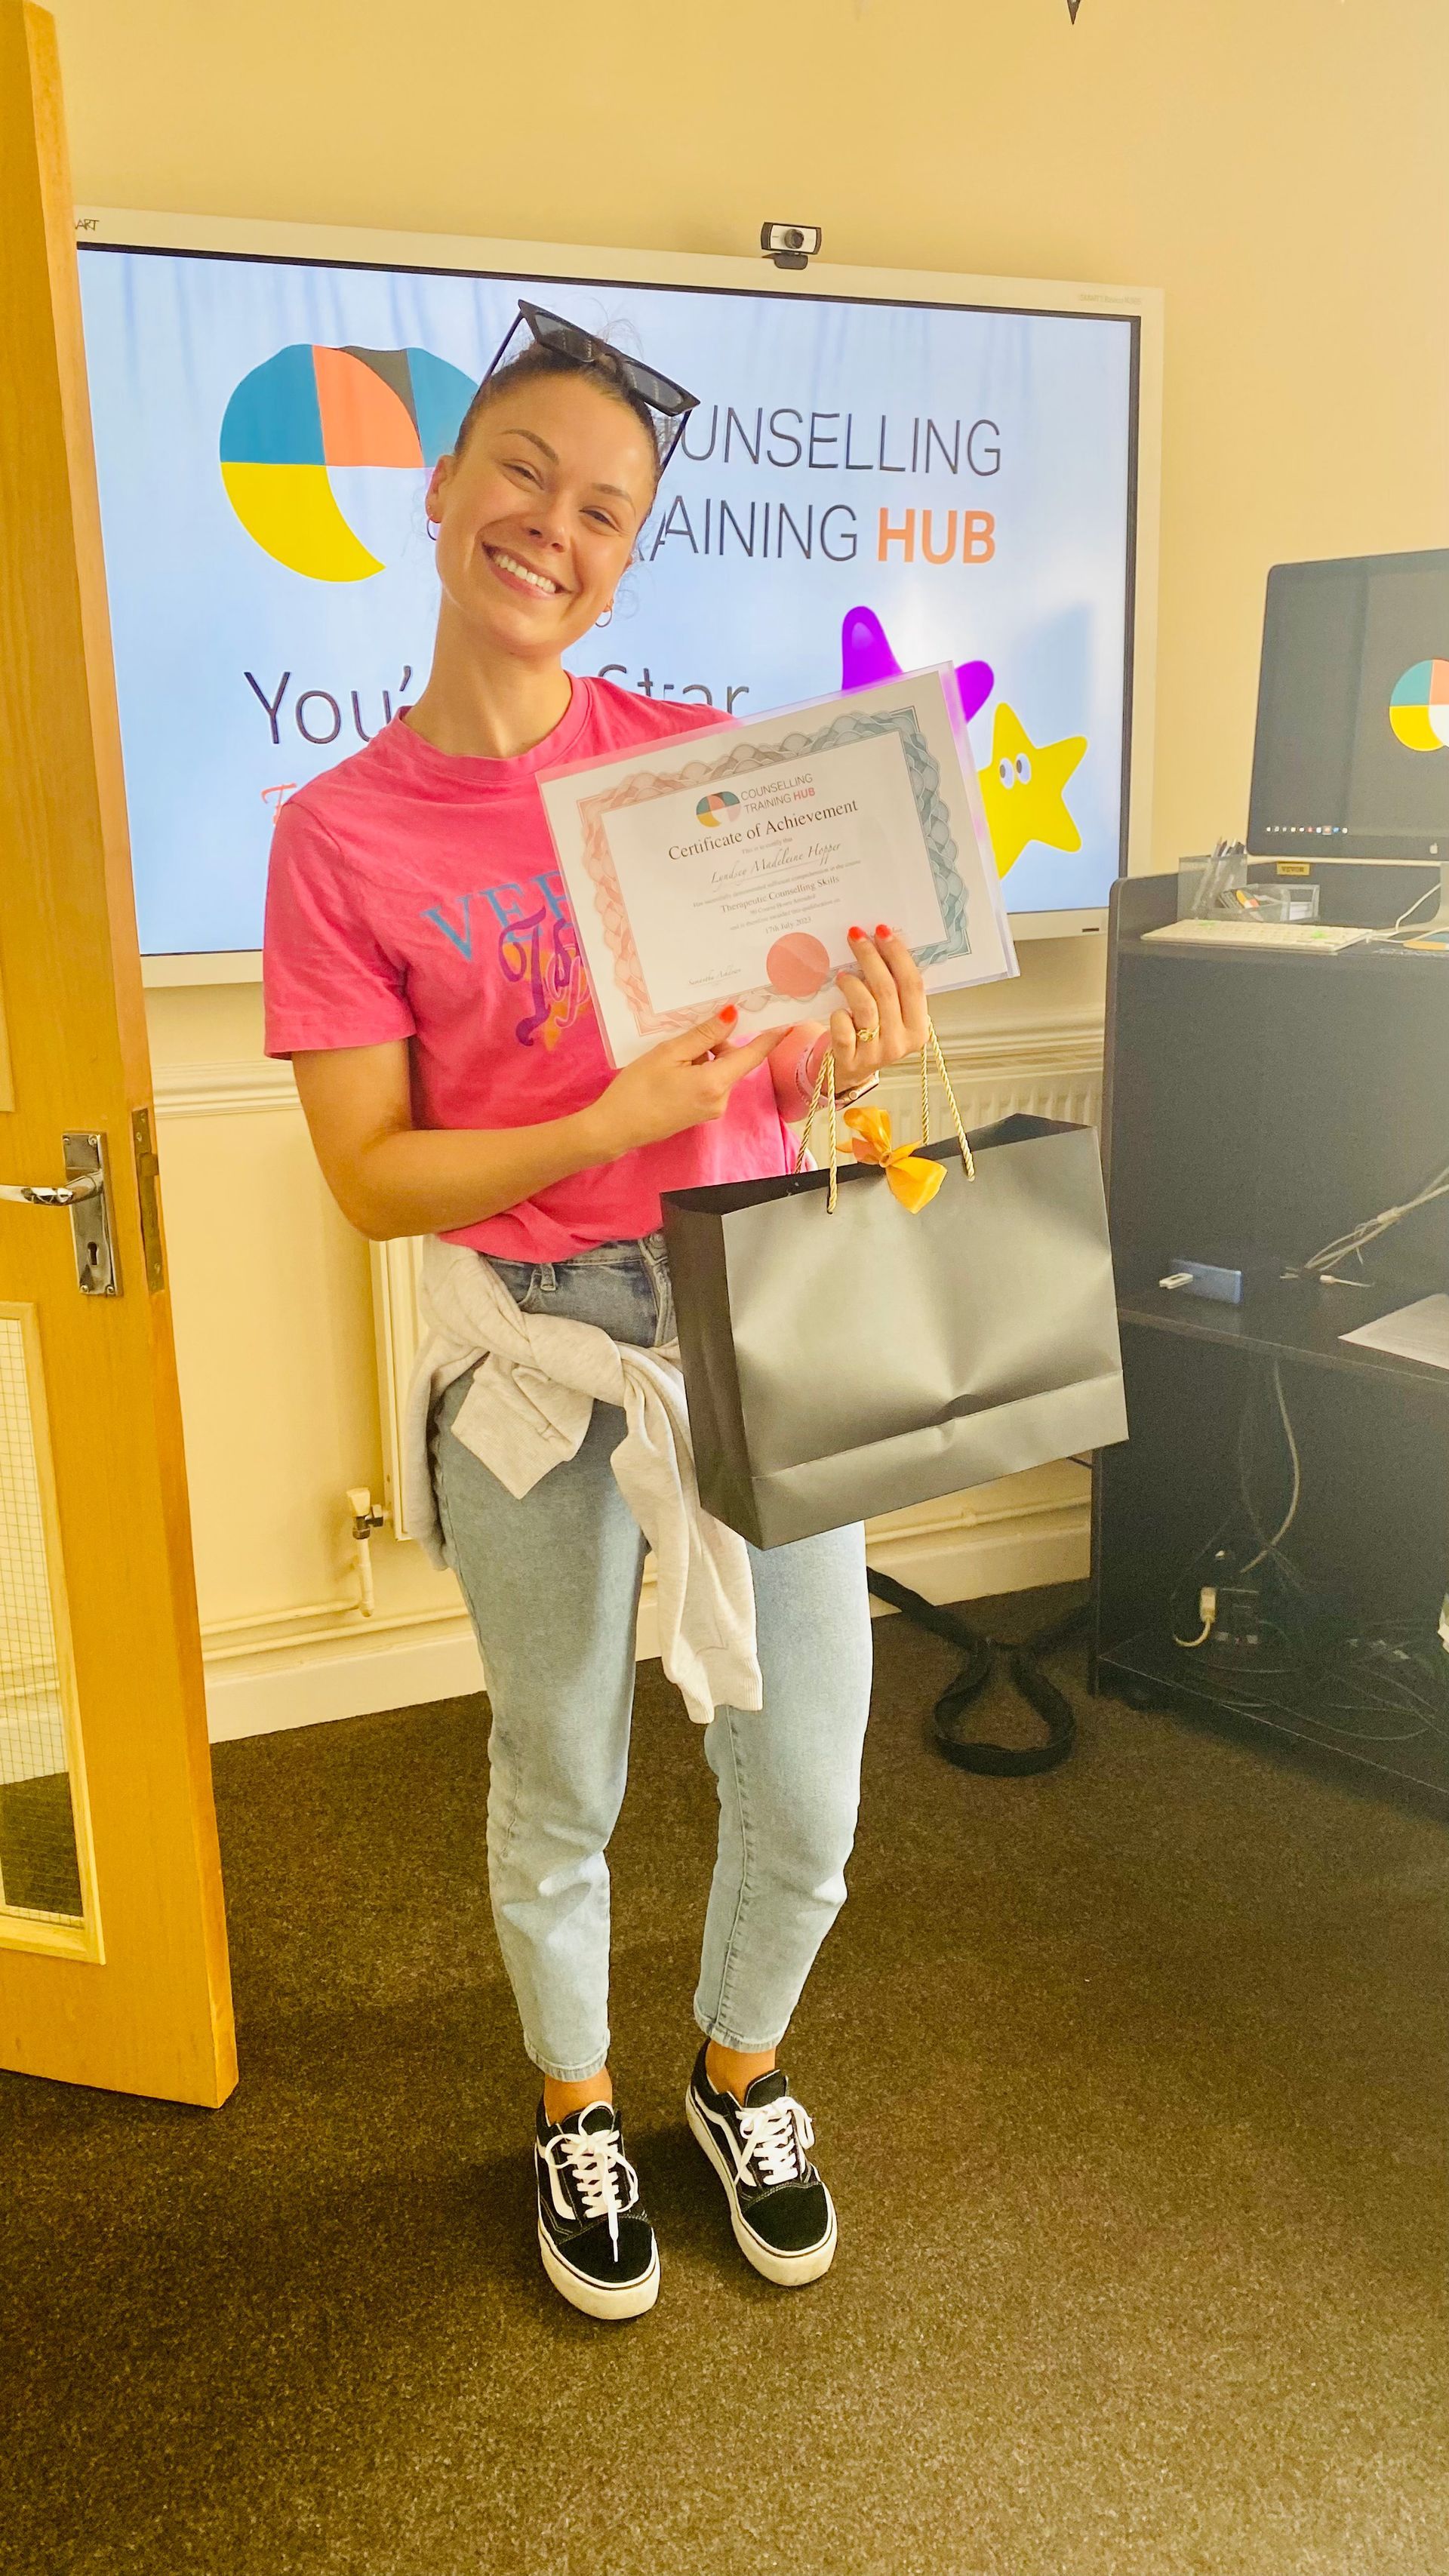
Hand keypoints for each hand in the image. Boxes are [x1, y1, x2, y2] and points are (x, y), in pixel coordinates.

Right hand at [584, 1006, 790, 1160]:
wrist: (615, 1128)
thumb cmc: (637, 1089)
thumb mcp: (669, 1054)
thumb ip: (704, 1035)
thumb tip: (732, 1016)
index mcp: (715, 1082)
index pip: (753, 1055)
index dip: (771, 1037)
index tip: (789, 1021)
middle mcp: (721, 1099)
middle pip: (733, 1061)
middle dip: (718, 1043)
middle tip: (690, 1033)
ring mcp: (712, 1110)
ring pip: (720, 1072)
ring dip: (705, 1057)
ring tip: (672, 1056)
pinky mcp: (701, 1114)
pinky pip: (710, 1084)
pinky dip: (699, 1071)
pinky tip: (673, 1070)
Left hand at [810, 924, 928, 1099]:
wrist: (849, 1071)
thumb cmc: (871, 1034)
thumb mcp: (891, 1015)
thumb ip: (894, 989)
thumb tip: (883, 942)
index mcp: (918, 1028)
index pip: (913, 985)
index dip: (898, 955)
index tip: (882, 931)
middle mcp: (901, 1042)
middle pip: (888, 990)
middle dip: (870, 957)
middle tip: (855, 937)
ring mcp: (876, 1053)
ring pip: (866, 1007)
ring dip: (852, 984)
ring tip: (843, 975)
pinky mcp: (850, 1060)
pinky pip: (843, 1029)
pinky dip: (838, 1015)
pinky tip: (837, 1009)